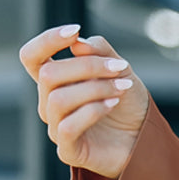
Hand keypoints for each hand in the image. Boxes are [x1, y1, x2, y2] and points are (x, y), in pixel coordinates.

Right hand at [19, 24, 149, 178]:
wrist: (146, 138)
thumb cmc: (128, 103)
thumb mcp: (120, 70)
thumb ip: (100, 52)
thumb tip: (77, 44)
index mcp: (56, 81)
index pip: (32, 57)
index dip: (46, 41)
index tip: (75, 30)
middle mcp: (50, 103)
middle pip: (48, 74)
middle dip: (87, 66)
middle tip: (120, 68)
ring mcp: (56, 127)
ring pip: (58, 99)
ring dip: (95, 88)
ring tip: (122, 89)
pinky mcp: (68, 150)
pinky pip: (68, 126)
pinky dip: (93, 110)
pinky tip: (113, 103)